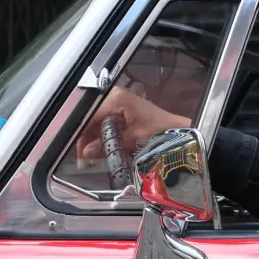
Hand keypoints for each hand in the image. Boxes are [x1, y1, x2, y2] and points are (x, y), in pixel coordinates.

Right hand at [75, 85, 190, 164]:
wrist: (178, 129)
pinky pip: (104, 124)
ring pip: (96, 123)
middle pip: (90, 120)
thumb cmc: (160, 130)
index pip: (89, 117)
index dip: (82, 137)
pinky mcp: (120, 110)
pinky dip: (101, 137)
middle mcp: (113, 97)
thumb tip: (86, 153)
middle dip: (86, 141)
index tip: (79, 154)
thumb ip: (108, 145)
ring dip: (92, 141)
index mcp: (116, 99)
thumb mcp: (133, 139)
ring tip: (90, 159)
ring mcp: (116, 102)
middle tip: (84, 161)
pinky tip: (99, 150)